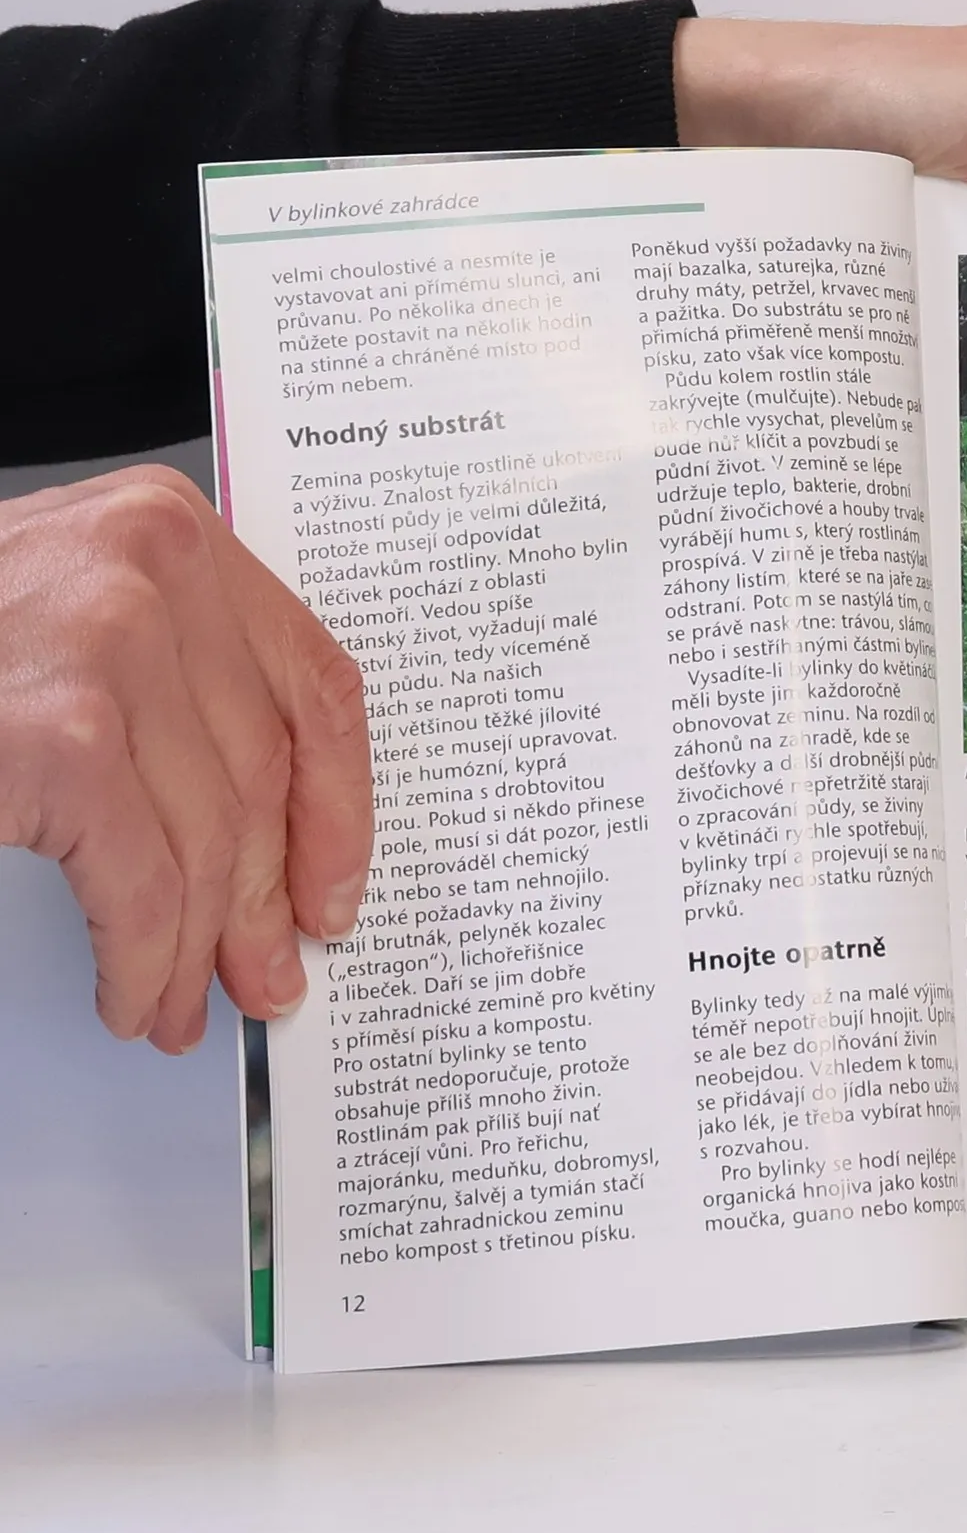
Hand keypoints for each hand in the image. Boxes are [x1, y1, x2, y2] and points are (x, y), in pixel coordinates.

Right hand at [0, 467, 371, 1053]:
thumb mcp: (70, 617)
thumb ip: (173, 682)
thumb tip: (267, 830)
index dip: (340, 804)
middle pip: (266, 775)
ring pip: (212, 841)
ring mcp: (107, 643)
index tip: (337, 883)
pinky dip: (145, 962)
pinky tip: (132, 994)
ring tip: (184, 1002)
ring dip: (201, 949)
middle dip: (267, 898)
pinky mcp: (61, 737)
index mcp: (170, 530)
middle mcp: (153, 567)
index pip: (316, 682)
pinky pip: (145, 886)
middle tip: (268, 972)